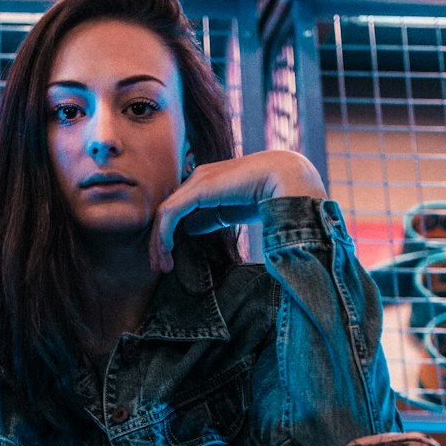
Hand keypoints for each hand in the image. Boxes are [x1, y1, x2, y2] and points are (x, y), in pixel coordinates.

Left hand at [150, 149, 326, 272]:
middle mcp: (198, 178)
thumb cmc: (269, 194)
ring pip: (165, 213)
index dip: (167, 235)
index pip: (176, 209)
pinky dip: (164, 234)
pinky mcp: (199, 188)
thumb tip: (190, 228)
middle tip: (158, 267)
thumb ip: (211, 218)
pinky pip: (170, 213)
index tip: (168, 261)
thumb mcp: (231, 212)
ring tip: (161, 266)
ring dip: (158, 242)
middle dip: (158, 241)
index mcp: (206, 182)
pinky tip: (167, 252)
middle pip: (167, 211)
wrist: (287, 178)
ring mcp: (198, 181)